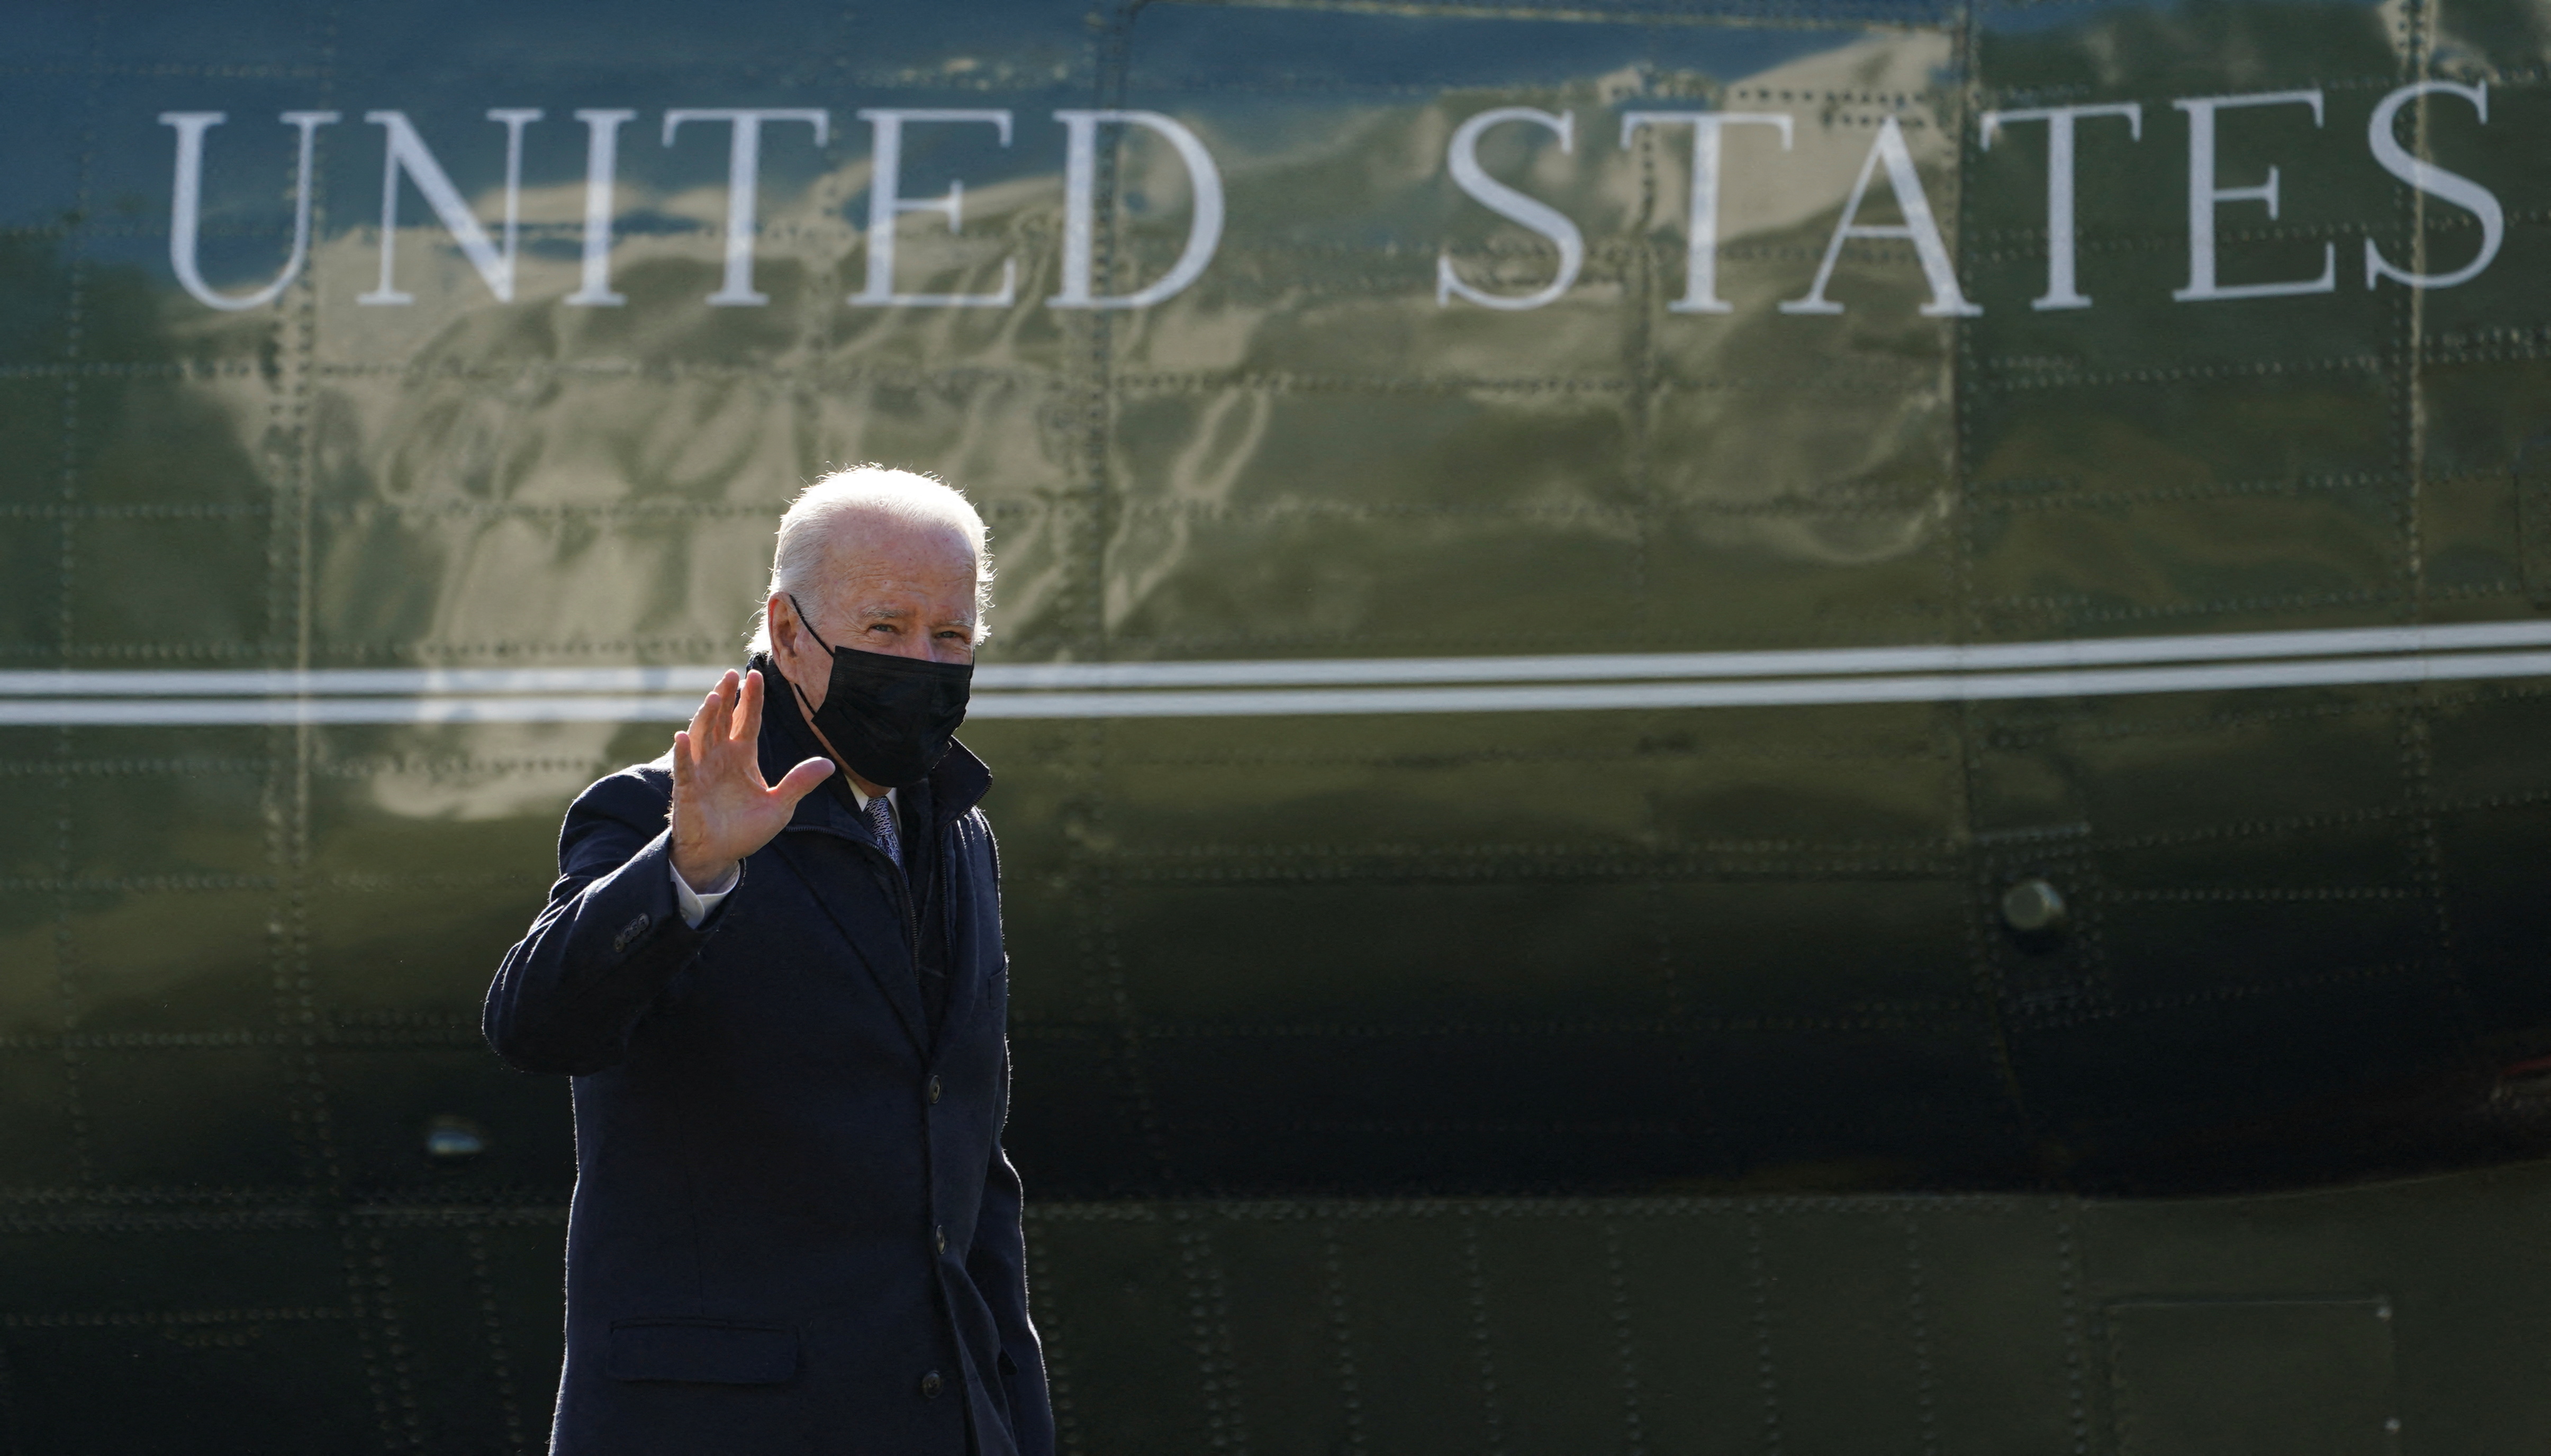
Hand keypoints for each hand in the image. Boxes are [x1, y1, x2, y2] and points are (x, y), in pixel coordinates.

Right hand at [669, 669, 832, 891]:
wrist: (720, 856)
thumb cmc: (746, 829)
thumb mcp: (780, 806)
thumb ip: (799, 783)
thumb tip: (829, 764)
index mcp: (742, 756)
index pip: (748, 721)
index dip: (751, 699)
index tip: (757, 675)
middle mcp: (720, 757)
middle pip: (723, 720)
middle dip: (727, 697)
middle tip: (732, 674)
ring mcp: (701, 771)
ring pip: (702, 736)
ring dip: (706, 717)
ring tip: (715, 696)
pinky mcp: (687, 790)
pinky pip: (683, 768)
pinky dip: (682, 753)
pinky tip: (683, 737)